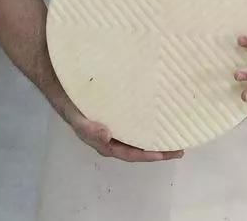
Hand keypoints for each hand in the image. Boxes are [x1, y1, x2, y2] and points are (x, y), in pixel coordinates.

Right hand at [67, 111, 183, 161]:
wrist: (67, 91)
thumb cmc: (73, 108)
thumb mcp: (78, 120)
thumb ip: (89, 129)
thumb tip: (107, 136)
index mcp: (107, 145)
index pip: (131, 154)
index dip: (148, 155)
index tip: (164, 154)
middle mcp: (115, 140)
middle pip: (140, 149)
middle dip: (159, 151)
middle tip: (179, 149)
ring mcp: (119, 130)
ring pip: (141, 138)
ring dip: (157, 139)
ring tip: (175, 136)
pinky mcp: (121, 118)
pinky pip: (139, 125)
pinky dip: (151, 125)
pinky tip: (162, 119)